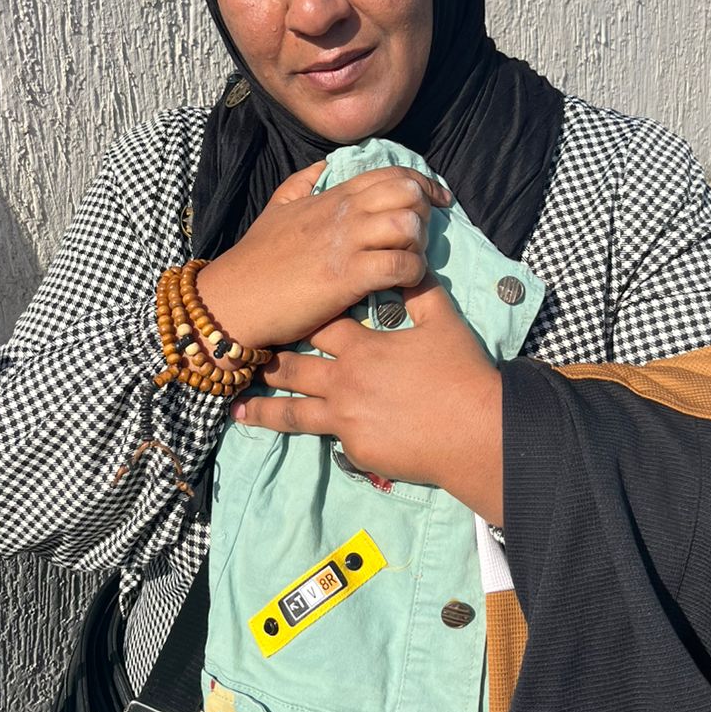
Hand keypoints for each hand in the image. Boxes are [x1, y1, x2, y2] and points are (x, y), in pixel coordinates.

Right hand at [196, 163, 452, 351]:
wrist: (232, 298)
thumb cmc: (255, 260)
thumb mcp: (276, 210)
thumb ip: (301, 183)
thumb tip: (323, 166)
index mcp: (332, 196)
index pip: (391, 174)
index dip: (424, 184)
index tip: (439, 202)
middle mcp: (343, 213)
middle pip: (407, 194)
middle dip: (424, 215)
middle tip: (418, 241)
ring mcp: (345, 243)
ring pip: (407, 225)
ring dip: (419, 246)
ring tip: (409, 264)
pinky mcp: (347, 277)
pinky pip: (399, 265)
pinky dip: (412, 275)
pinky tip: (402, 286)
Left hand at [230, 274, 503, 522]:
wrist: (474, 432)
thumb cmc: (460, 374)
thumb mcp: (443, 323)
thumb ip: (420, 292)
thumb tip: (410, 262)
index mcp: (362, 347)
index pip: (318, 326)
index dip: (298, 318)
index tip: (275, 313)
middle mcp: (344, 382)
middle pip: (293, 369)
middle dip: (266, 362)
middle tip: (240, 359)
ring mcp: (345, 419)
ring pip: (292, 412)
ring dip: (263, 410)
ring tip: (236, 410)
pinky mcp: (355, 449)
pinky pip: (329, 438)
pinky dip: (317, 433)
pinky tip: (297, 438)